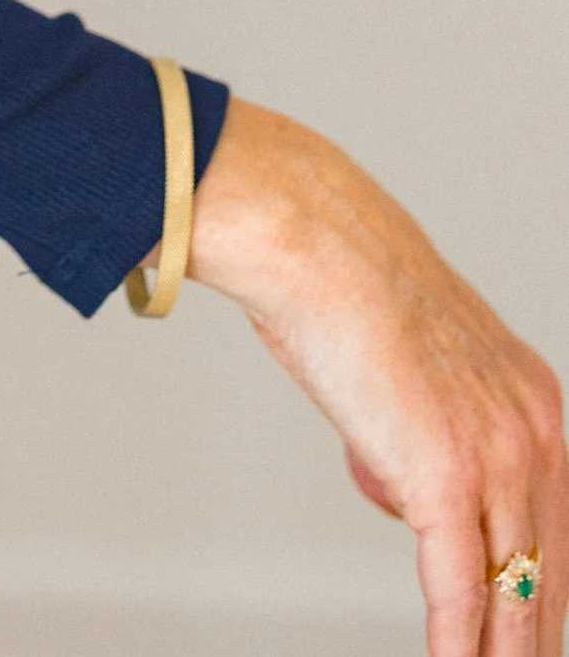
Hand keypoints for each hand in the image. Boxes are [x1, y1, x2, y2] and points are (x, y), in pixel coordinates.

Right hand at [188, 101, 565, 656]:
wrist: (313, 241)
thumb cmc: (341, 288)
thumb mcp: (411, 368)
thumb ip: (421, 433)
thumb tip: (401, 493)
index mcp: (532, 400)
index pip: (557, 527)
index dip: (547, 592)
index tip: (536, 632)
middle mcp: (532, 430)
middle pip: (550, 570)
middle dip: (535, 633)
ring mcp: (495, 456)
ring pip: (514, 590)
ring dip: (502, 650)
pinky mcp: (445, 477)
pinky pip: (461, 586)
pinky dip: (458, 642)